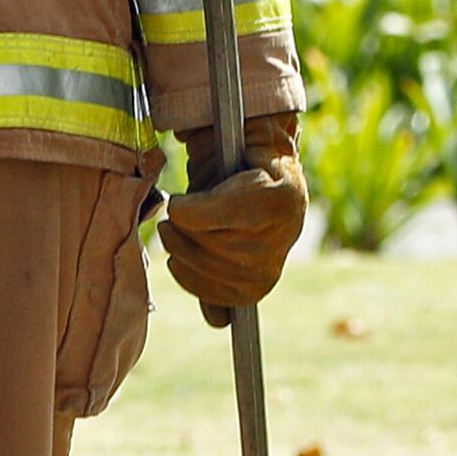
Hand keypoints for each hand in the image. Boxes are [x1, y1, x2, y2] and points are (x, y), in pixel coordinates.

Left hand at [159, 147, 306, 312]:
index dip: (184, 210)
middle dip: (179, 229)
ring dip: (179, 252)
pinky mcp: (254, 292)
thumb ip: (205, 166)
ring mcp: (270, 270)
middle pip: (205, 246)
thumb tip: (181, 200)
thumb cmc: (244, 167)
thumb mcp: (229, 154)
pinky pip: (213, 301)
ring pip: (203, 271)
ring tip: (177, 233)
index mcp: (278, 198)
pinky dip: (192, 280)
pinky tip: (187, 262)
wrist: (277, 190)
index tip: (177, 201)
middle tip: (174, 214)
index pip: (209, 218)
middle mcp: (281, 240)